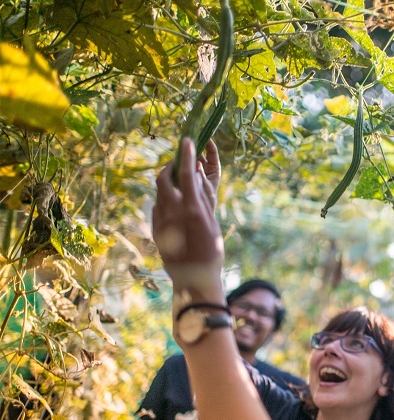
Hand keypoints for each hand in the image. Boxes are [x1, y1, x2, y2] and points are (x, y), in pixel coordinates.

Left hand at [153, 138, 224, 300]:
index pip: (187, 174)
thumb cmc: (211, 251)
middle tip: (179, 164)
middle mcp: (172, 212)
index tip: (187, 140)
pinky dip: (165, 200)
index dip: (186, 155)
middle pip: (164, 179)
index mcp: (191, 209)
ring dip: (167, 184)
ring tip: (179, 186)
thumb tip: (197, 174)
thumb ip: (203, 197)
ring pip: (158, 192)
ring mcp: (160, 221)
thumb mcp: (212, 222)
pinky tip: (175, 208)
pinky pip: (157, 207)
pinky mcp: (154, 230)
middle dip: (170, 168)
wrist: (194, 279)